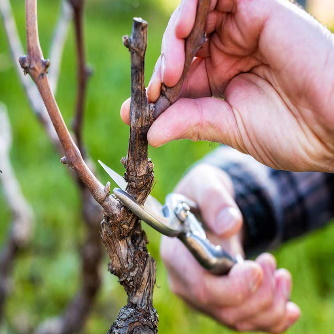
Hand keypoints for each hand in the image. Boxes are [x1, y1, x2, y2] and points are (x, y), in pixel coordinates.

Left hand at [121, 0, 333, 171]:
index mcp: (222, 86)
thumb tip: (150, 133)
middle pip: (181, 50)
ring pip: (193, 21)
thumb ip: (191, 123)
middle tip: (153, 89)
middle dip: (161, 68)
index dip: (155, 94)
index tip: (132, 112)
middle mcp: (229, 57)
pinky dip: (195, 7)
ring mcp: (242, 33)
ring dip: (174, 39)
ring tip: (169, 69)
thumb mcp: (229, 130)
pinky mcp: (259, 12)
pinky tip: (182, 30)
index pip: (178, 83)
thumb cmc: (290, 133)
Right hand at [160, 164, 299, 332]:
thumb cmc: (202, 193)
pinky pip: (247, 322)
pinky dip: (272, 318)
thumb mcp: (205, 182)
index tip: (257, 267)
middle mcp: (185, 281)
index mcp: (177, 254)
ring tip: (280, 272)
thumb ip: (214, 199)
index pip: (200, 286)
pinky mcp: (220, 300)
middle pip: (222, 308)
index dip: (233, 287)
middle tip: (270, 261)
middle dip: (258, 293)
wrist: (207, 207)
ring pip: (238, 319)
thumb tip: (229, 225)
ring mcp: (202, 295)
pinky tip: (288, 305)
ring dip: (270, 303)